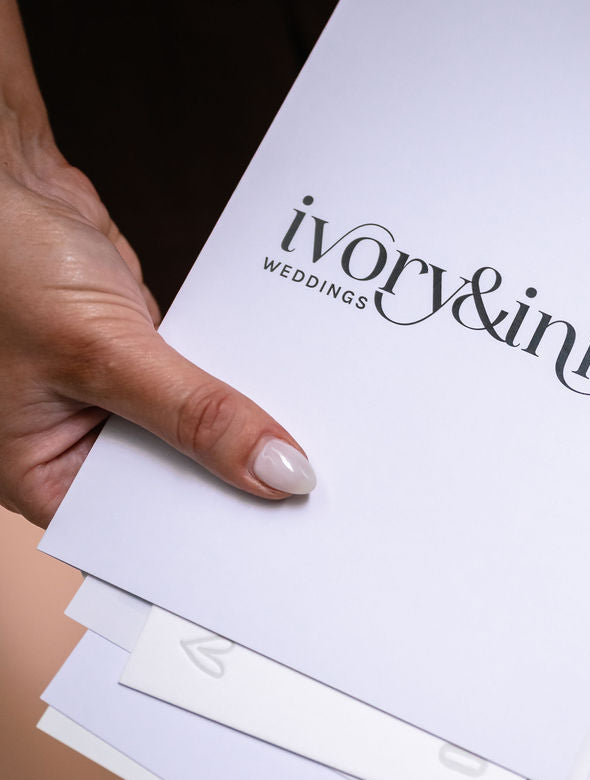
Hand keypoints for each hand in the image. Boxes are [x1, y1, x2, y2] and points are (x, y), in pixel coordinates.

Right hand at [0, 152, 315, 527]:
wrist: (4, 181)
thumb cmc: (4, 260)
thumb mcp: (101, 351)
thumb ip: (194, 415)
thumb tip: (276, 471)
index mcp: (44, 476)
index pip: (142, 535)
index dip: (209, 540)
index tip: (280, 542)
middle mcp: (81, 450)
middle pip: (179, 490)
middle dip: (238, 484)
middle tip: (310, 495)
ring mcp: (118, 409)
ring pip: (200, 440)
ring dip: (245, 434)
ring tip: (311, 454)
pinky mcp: (147, 370)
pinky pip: (206, 394)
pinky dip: (237, 393)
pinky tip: (284, 400)